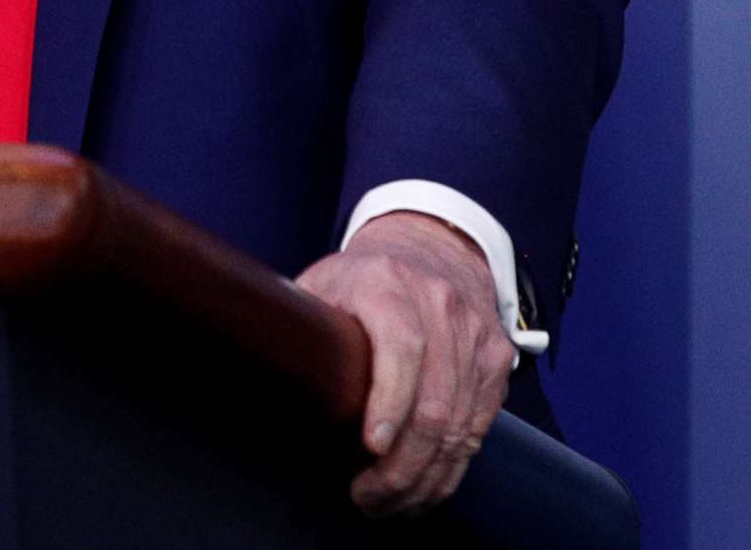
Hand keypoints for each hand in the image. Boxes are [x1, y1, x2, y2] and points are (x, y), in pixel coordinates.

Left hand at [295, 211, 512, 514]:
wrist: (431, 248)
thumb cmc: (362, 277)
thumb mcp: (321, 283)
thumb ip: (296, 321)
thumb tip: (253, 364)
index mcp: (387, 284)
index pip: (400, 346)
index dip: (388, 401)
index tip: (370, 447)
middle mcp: (439, 305)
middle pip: (434, 401)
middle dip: (402, 464)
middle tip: (368, 497)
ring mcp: (474, 333)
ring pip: (460, 424)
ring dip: (426, 476)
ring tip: (390, 502)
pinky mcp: (497, 360)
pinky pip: (480, 426)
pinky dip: (452, 465)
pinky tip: (425, 485)